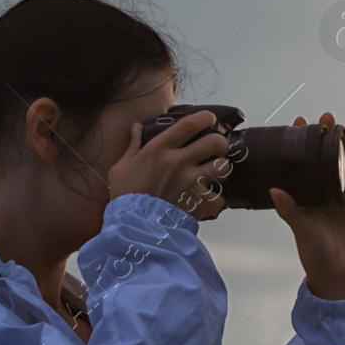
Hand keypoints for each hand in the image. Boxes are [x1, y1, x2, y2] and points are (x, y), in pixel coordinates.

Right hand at [108, 110, 231, 220]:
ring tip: (213, 174)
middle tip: (215, 149)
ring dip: (220, 170)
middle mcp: (179, 162)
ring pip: (223, 167)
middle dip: (219, 143)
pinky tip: (208, 200)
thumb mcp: (121, 167)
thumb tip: (136, 126)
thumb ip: (133, 145)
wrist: (132, 226)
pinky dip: (215, 201)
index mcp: (159, 150)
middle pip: (215, 142)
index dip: (205, 118)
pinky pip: (219, 198)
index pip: (189, 124)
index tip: (209, 119)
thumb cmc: (125, 195)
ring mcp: (191, 182)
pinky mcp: (198, 203)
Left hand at [271, 112, 344, 299]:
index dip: (302, 145)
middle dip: (329, 139)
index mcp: (310, 197)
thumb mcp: (302, 230)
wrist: (340, 277)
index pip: (304, 165)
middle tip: (327, 117)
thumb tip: (275, 189)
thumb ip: (290, 210)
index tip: (299, 123)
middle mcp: (329, 195)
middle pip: (330, 160)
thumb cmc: (315, 255)